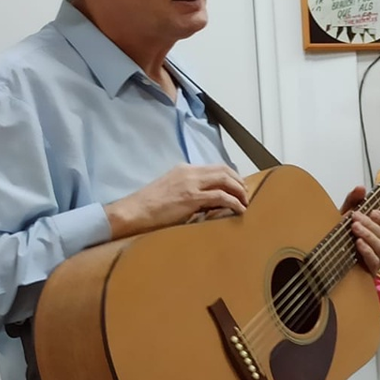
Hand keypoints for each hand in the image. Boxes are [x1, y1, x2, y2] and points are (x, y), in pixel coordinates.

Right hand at [105, 164, 246, 238]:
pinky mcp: (191, 198)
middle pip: (224, 171)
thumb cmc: (149, 206)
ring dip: (239, 192)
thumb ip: (188, 190)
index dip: (231, 176)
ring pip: (225, 180)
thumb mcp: (170, 190)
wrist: (134, 211)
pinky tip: (239, 209)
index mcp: (184, 169)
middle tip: (246, 195)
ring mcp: (190, 184)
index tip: (238, 186)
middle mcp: (189, 172)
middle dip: (239, 182)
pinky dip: (234, 202)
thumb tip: (206, 200)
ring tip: (245, 202)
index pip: (215, 167)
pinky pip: (220, 197)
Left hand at [340, 185, 379, 275]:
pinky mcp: (371, 270)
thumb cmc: (342, 235)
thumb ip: (354, 201)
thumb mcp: (346, 215)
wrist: (329, 255)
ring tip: (354, 228)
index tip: (372, 212)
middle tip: (355, 216)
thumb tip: (361, 188)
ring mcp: (378, 258)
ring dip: (368, 235)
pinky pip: (374, 261)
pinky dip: (367, 251)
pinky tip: (358, 244)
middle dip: (370, 224)